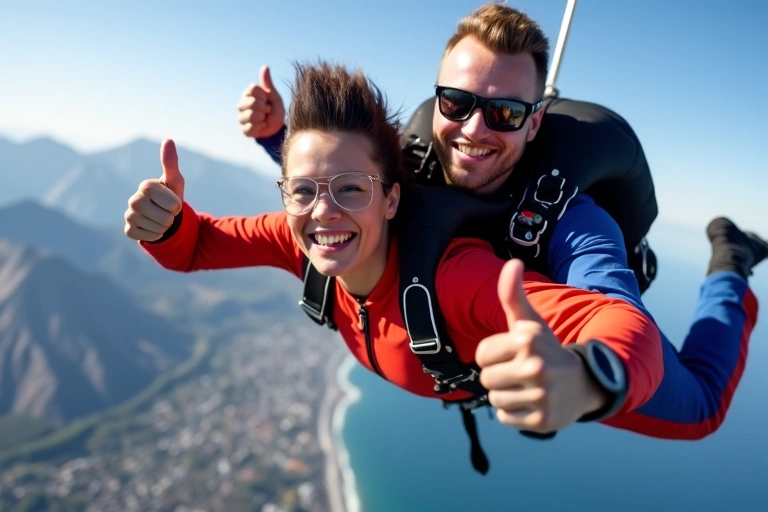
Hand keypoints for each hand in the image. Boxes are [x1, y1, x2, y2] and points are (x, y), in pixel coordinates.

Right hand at [124, 139, 184, 241]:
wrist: (164, 216)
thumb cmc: (171, 195)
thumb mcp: (175, 181)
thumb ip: (171, 163)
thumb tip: (168, 140)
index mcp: (146, 186)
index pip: (169, 201)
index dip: (176, 205)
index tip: (175, 203)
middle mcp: (133, 199)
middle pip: (164, 217)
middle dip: (171, 218)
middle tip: (167, 212)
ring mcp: (129, 215)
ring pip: (157, 228)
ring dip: (165, 227)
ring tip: (161, 219)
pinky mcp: (128, 230)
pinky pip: (148, 237)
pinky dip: (156, 235)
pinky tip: (153, 227)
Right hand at [238, 65, 285, 138]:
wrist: (279, 128)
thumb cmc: (275, 110)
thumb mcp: (274, 96)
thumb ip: (268, 83)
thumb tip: (265, 67)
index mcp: (248, 94)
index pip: (252, 89)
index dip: (263, 95)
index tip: (267, 99)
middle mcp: (242, 105)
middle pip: (251, 102)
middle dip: (263, 107)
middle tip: (267, 111)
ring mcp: (241, 118)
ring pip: (250, 115)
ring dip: (262, 118)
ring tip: (264, 119)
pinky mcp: (244, 130)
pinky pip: (250, 127)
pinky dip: (260, 127)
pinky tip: (262, 126)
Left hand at [475, 259, 607, 432]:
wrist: (582, 383)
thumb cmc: (545, 348)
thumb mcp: (529, 322)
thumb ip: (513, 294)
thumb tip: (512, 262)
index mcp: (527, 339)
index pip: (481, 355)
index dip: (493, 356)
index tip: (513, 354)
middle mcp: (535, 366)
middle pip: (486, 379)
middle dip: (499, 377)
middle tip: (521, 373)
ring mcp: (541, 395)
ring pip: (494, 400)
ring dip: (506, 395)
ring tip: (526, 388)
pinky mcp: (543, 420)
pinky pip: (505, 418)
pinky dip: (514, 414)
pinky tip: (531, 403)